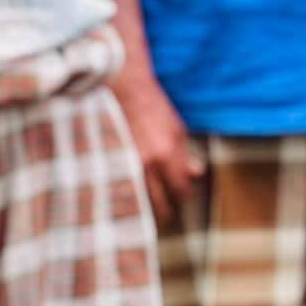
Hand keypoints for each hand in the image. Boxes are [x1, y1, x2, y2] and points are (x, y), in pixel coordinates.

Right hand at [116, 76, 203, 225]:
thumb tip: (197, 174)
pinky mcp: (108, 165)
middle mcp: (146, 164)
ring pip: (136, 203)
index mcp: (167, 154)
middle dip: (165, 211)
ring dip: (144, 209)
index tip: (183, 196)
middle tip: (168, 213)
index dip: (184, 196)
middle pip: (158, 204)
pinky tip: (128, 201)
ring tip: (148, 212)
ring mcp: (124, 166)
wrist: (124, 92)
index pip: (181, 190)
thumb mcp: (178, 129)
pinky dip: (125, 199)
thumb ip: (186, 155)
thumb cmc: (154, 109)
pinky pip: (118, 191)